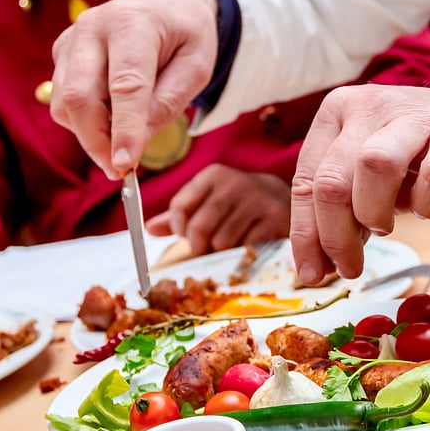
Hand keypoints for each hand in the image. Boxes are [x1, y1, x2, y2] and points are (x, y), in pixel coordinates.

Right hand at [49, 0, 218, 176]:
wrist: (165, 1)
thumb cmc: (185, 33)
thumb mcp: (197, 66)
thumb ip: (168, 103)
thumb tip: (137, 144)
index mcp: (133, 23)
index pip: (125, 85)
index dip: (124, 129)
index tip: (125, 163)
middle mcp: (93, 27)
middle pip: (79, 96)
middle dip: (97, 142)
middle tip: (121, 170)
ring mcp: (71, 39)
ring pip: (64, 103)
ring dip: (90, 135)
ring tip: (123, 141)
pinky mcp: (62, 54)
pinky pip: (62, 101)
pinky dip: (84, 121)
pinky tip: (111, 118)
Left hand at [146, 165, 290, 254]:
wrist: (281, 197)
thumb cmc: (235, 203)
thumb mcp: (208, 200)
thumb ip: (180, 214)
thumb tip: (148, 229)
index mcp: (212, 176)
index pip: (179, 206)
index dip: (179, 229)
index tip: (186, 236)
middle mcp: (234, 184)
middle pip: (199, 227)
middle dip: (197, 247)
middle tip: (204, 251)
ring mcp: (256, 200)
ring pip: (222, 241)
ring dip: (221, 253)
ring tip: (227, 248)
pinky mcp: (274, 218)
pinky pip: (246, 247)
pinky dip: (241, 254)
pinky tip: (245, 247)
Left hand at [289, 82, 429, 283]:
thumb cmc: (417, 157)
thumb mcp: (366, 179)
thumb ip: (339, 213)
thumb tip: (315, 268)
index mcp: (338, 112)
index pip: (306, 180)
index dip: (306, 234)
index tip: (312, 272)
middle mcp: (371, 106)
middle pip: (333, 180)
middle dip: (336, 236)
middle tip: (350, 267)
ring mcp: (417, 117)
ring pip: (375, 166)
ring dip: (375, 213)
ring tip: (386, 227)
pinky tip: (429, 207)